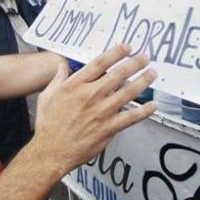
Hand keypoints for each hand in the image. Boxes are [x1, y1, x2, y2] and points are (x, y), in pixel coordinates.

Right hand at [33, 45, 155, 172]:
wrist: (51, 151)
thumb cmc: (48, 125)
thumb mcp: (47, 96)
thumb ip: (57, 79)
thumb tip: (62, 66)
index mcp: (75, 85)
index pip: (100, 63)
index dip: (116, 53)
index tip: (127, 48)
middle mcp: (90, 95)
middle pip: (118, 74)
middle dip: (135, 63)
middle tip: (144, 58)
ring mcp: (101, 112)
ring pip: (128, 92)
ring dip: (143, 81)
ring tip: (152, 74)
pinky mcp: (109, 128)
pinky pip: (131, 117)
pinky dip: (144, 111)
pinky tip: (152, 106)